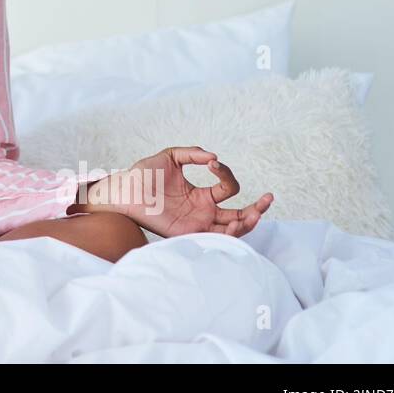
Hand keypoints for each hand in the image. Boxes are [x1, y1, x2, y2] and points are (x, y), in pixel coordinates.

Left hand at [90, 145, 273, 239]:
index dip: (226, 174)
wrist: (125, 189)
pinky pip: (213, 238)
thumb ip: (193, 154)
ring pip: (232, 229)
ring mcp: (197, 223)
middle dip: (257, 208)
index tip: (213, 164)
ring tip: (256, 212)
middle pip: (239, 214)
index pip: (228, 188)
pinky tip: (236, 223)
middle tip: (268, 198)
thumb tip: (215, 157)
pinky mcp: (188, 233)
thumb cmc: (144, 174)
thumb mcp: (171, 157)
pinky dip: (228, 233)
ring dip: (248, 222)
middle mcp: (203, 211)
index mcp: (201, 195)